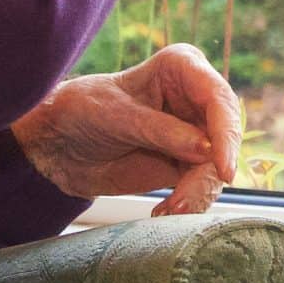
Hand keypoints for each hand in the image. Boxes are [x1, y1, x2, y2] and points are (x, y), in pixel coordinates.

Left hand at [10, 43, 242, 211]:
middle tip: (184, 203)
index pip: (217, 98)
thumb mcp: (116, 116)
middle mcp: (194, 99)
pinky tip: (163, 214)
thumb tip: (207, 151)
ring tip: (168, 213)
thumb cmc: (82, 111)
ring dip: (197, 195)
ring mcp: (193, 134)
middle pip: (224, 137)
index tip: (222, 168)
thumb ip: (161, 131)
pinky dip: (187, 205)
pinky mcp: (185, 165)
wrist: (57, 145)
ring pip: (216, 168)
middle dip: (210, 173)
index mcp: (181, 68)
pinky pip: (200, 187)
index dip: (226, 133)